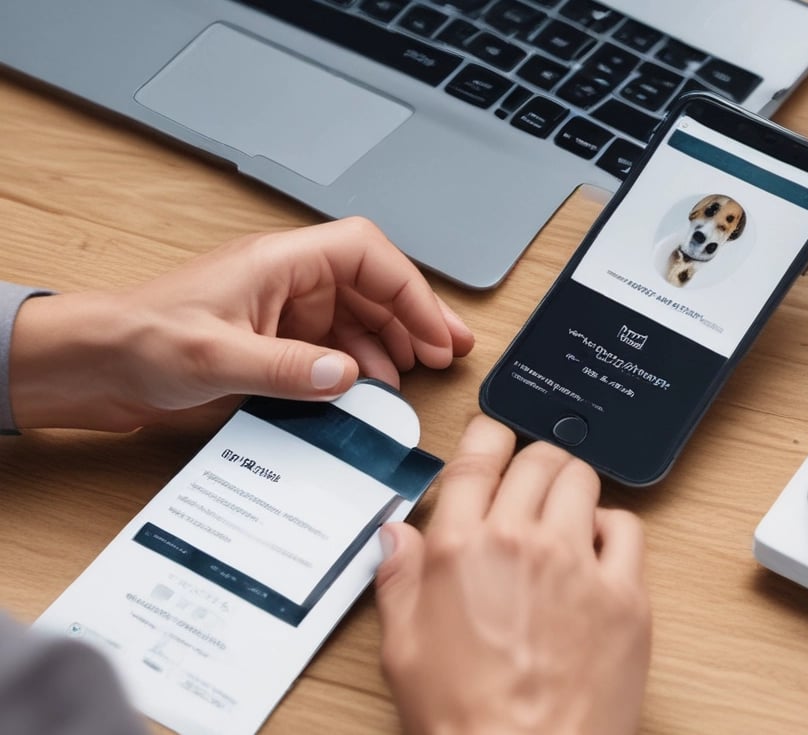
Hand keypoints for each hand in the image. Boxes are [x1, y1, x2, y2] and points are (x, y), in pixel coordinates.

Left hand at [9, 217, 472, 429]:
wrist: (96, 365)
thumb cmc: (139, 339)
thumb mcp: (213, 357)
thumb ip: (285, 367)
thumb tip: (348, 374)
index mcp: (280, 264)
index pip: (365, 254)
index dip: (409, 288)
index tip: (433, 330)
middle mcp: (289, 283)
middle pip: (372, 286)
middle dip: (413, 316)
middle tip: (447, 351)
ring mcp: (284, 314)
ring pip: (358, 318)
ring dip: (391, 344)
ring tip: (415, 374)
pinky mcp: (275, 345)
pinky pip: (333, 350)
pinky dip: (359, 367)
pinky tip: (370, 390)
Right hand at [375, 416, 651, 734]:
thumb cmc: (464, 720)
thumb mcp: (402, 650)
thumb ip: (399, 579)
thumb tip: (397, 535)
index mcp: (460, 548)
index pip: (477, 457)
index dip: (487, 436)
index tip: (493, 437)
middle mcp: (519, 541)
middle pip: (536, 459)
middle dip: (531, 461)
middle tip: (529, 481)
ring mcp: (576, 564)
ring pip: (582, 479)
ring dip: (570, 485)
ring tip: (563, 511)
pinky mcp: (624, 595)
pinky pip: (626, 528)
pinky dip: (611, 526)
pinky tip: (596, 549)